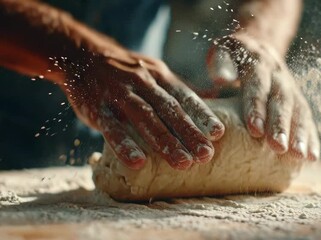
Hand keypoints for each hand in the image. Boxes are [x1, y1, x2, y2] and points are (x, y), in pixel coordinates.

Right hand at [60, 53, 224, 169]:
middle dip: (189, 133)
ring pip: (146, 118)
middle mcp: (142, 82)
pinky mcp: (97, 107)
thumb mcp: (152, 71)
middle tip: (206, 155)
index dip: (202, 114)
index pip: (184, 96)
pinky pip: (112, 128)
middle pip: (169, 109)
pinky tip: (138, 162)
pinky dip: (125, 145)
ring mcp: (119, 94)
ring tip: (183, 163)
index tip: (217, 133)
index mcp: (159, 75)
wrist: (81, 55)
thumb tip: (209, 99)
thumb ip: (175, 89)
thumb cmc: (125, 72)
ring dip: (165, 142)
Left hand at [207, 34, 319, 159]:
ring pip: (299, 110)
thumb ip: (221, 63)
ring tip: (298, 156)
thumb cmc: (232, 56)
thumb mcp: (224, 52)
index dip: (257, 106)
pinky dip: (310, 138)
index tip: (255, 129)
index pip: (258, 84)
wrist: (258, 45)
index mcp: (258, 61)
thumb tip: (222, 79)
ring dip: (300, 134)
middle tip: (278, 147)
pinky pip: (307, 119)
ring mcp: (291, 87)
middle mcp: (278, 74)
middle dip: (280, 125)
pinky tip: (311, 158)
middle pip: (282, 100)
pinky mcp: (298, 99)